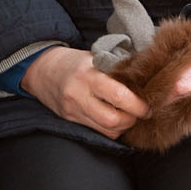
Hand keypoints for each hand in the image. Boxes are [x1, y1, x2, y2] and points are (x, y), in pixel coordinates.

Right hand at [20, 46, 150, 139]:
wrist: (42, 70)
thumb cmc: (74, 62)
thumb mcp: (95, 58)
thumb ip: (117, 68)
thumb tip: (147, 77)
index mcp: (88, 75)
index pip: (119, 96)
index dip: (138, 105)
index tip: (148, 106)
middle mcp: (79, 95)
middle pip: (113, 120)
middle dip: (132, 120)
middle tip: (140, 113)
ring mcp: (73, 111)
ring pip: (107, 130)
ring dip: (123, 127)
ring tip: (128, 116)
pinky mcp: (71, 121)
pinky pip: (98, 132)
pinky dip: (111, 129)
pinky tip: (114, 118)